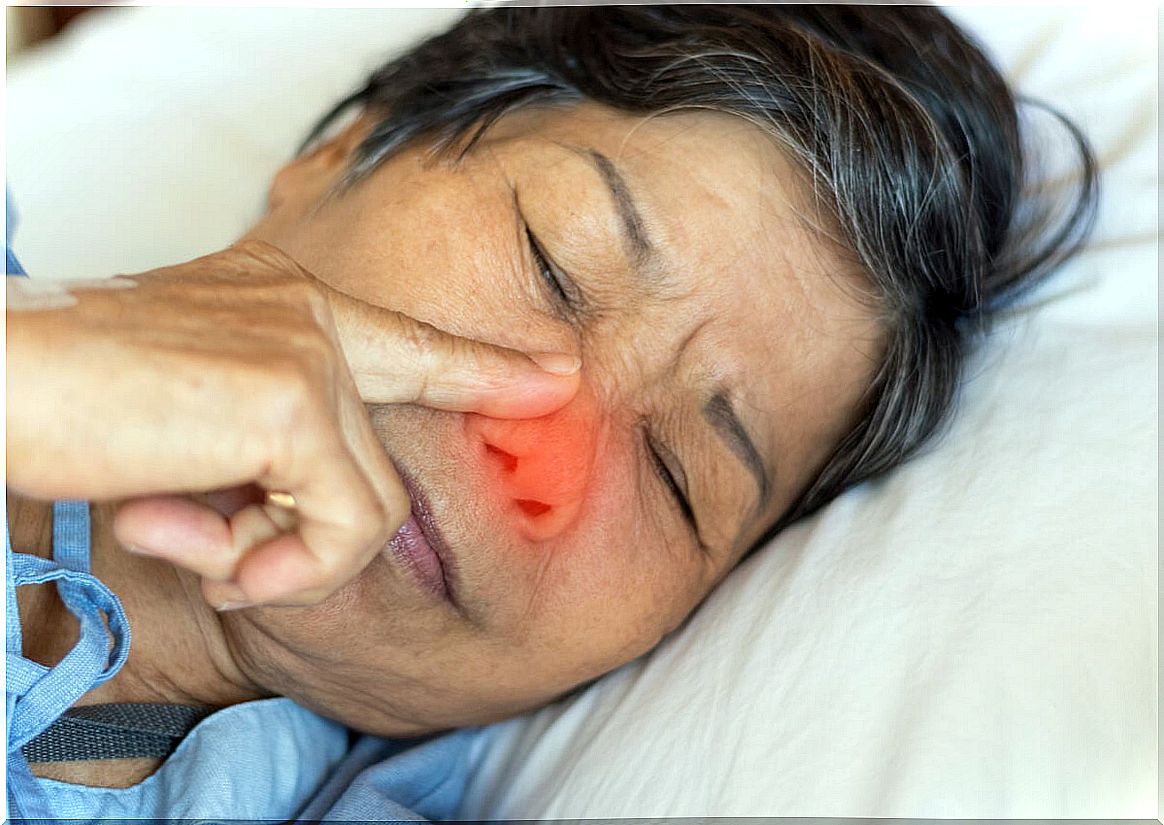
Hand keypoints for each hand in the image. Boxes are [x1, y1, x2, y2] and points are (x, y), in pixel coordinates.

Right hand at [6, 240, 579, 607]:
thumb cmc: (63, 406)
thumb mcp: (181, 421)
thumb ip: (259, 454)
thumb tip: (295, 530)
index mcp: (278, 300)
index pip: (403, 336)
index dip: (483, 363)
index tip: (557, 373)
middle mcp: (304, 308)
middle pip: (389, 448)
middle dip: (334, 515)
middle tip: (258, 528)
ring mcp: (306, 348)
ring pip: (368, 508)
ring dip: (277, 557)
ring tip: (186, 539)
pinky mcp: (293, 399)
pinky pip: (341, 529)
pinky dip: (276, 569)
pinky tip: (203, 555)